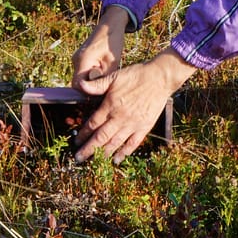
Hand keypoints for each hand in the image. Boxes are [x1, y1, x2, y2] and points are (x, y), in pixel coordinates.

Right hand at [72, 7, 129, 94]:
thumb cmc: (112, 42)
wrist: (110, 26)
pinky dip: (90, 76)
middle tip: (103, 90)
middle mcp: (76, 60)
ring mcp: (76, 59)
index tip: (98, 95)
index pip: (77, 85)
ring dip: (90, 82)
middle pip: (77, 83)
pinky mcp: (80, 59)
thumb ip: (101, 77)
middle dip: (89, 89)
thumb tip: (94, 90)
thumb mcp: (111, 62)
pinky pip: (82, 72)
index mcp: (83, 61)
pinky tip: (102, 74)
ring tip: (104, 80)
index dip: (86, 93)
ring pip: (80, 78)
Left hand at [72, 49, 195, 162]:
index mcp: (110, 105)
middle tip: (79, 158)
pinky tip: (117, 160)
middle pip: (101, 137)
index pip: (93, 124)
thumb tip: (80, 85)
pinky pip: (132, 143)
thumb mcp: (114, 77)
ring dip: (103, 154)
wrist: (160, 78)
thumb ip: (97, 85)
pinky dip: (124, 153)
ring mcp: (133, 124)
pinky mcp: (144, 127)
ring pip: (114, 143)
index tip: (76, 140)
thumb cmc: (137, 75)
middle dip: (88, 149)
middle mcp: (120, 117)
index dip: (83, 133)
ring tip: (94, 162)